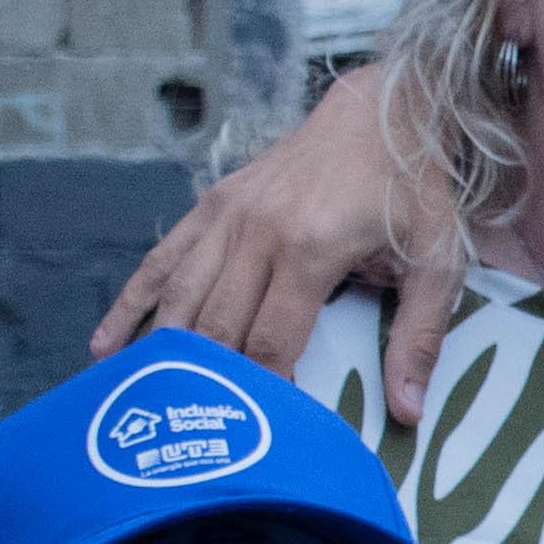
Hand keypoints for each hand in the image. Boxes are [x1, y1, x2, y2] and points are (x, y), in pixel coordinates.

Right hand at [89, 68, 465, 419]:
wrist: (384, 106)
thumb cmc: (414, 188)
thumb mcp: (437, 258)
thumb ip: (420, 335)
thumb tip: (408, 410)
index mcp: (309, 249)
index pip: (268, 342)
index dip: (258, 392)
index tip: (253, 434)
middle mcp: (257, 231)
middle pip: (215, 326)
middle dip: (202, 381)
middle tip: (187, 436)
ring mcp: (229, 214)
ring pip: (179, 296)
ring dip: (158, 350)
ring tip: (137, 403)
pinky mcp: (215, 202)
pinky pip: (164, 259)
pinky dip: (133, 302)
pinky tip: (106, 344)